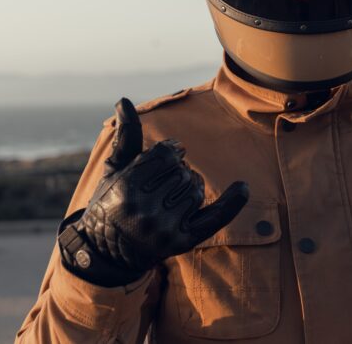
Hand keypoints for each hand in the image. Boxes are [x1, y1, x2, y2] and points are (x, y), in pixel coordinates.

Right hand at [61, 98, 248, 285]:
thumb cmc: (112, 200)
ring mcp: (164, 229)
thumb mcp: (114, 167)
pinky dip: (231, 203)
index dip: (171, 150)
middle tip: (165, 180)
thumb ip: (125, 135)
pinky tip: (243, 187)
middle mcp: (144, 210)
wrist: (108, 250)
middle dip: (178, 169)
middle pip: (181, 172)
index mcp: (126, 187)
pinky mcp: (181, 243)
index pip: (165, 154)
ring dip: (190, 185)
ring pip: (195, 190)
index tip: (169, 154)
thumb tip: (124, 101)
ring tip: (173, 192)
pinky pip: (213, 219)